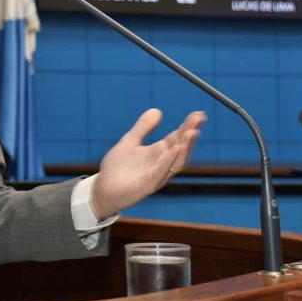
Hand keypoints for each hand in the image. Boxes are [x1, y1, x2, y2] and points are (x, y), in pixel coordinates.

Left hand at [90, 109, 205, 220]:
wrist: (102, 189)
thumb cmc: (117, 168)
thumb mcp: (130, 141)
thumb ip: (143, 128)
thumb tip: (157, 111)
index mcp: (158, 153)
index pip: (177, 138)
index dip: (188, 126)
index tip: (198, 114)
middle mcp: (161, 164)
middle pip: (180, 147)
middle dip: (190, 133)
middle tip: (199, 119)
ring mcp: (157, 174)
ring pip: (176, 160)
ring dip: (185, 146)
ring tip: (192, 132)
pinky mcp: (148, 184)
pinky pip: (162, 171)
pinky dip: (169, 160)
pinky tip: (176, 148)